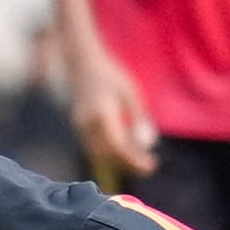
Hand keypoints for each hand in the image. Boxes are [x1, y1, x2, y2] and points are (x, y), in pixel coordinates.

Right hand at [71, 48, 158, 187]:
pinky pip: (94, 147)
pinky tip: (127, 149)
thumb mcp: (130, 93)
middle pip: (108, 155)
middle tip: (149, 165)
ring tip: (140, 159)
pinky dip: (110, 152)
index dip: (134, 160)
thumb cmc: (110, 74)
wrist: (82, 63)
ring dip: (119, 160)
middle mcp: (86, 124)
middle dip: (128, 163)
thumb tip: (150, 143)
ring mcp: (79, 126)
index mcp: (101, 114)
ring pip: (99, 154)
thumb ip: (139, 117)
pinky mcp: (78, 127)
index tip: (151, 166)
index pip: (118, 146)